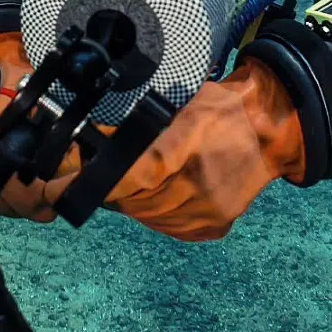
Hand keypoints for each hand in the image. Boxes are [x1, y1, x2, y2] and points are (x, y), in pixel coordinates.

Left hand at [102, 57, 305, 241]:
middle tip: (98, 176)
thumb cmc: (221, 107)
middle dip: (112, 189)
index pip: (130, 176)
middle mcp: (197, 185)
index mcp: (186, 148)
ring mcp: (208, 210)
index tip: (62, 188)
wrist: (269, 129)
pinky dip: (155, 213)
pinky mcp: (215, 226)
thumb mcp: (175, 104)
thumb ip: (135, 125)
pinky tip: (155, 195)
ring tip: (130, 182)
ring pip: (149, 217)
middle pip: (134, 201)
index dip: (97, 183)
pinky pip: (169, 227)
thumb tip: (90, 141)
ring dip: (132, 202)